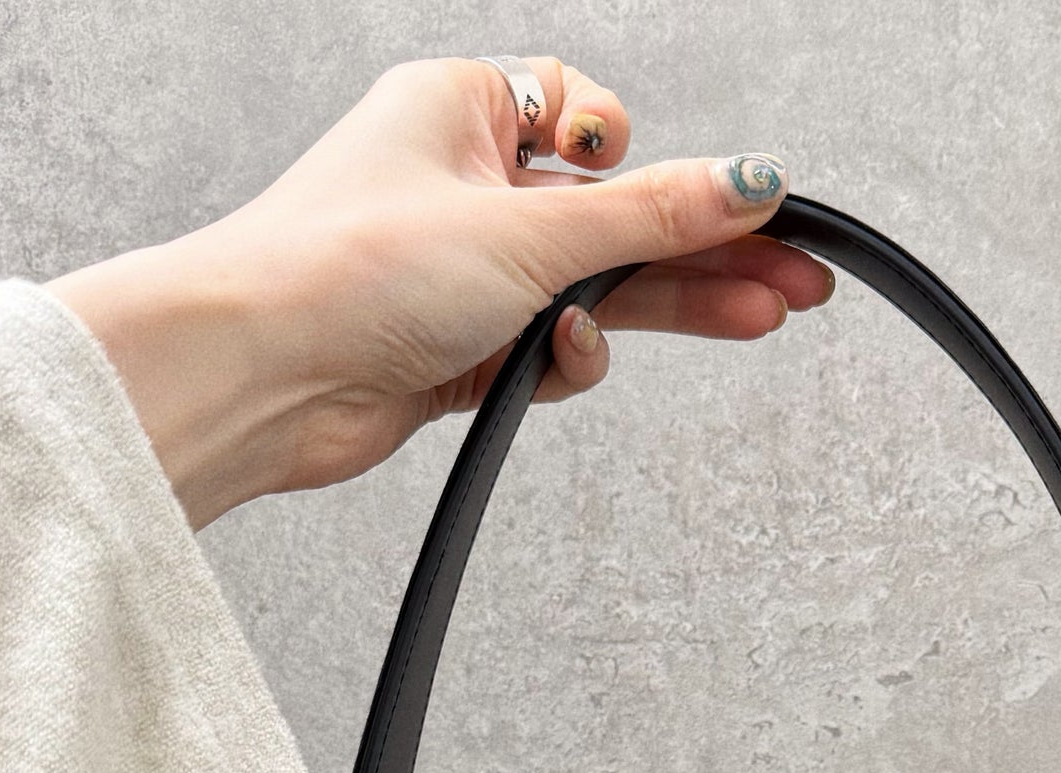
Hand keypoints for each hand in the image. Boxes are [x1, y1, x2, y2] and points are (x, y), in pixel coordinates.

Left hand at [50, 59, 828, 527]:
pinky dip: (562, 362)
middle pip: (615, 218)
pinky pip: (547, 352)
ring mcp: (463, 274)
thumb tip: (751, 184)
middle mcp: (464, 188)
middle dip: (704, 252)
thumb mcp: (531, 229)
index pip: (592, 122)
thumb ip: (653, 217)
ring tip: (760, 317)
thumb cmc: (350, 266)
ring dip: (653, 311)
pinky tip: (560, 362)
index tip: (709, 193)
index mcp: (464, 111)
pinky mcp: (459, 351)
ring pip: (590, 291)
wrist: (261, 373)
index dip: (646, 159)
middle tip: (799, 278)